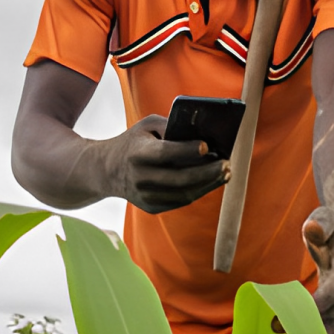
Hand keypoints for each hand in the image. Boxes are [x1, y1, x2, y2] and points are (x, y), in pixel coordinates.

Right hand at [102, 114, 230, 213]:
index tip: (207, 146)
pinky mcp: (151, 207)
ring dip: (209, 184)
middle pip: (180, 178)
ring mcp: (145, 196)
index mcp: (137, 154)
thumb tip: (200, 134)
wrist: (106, 171)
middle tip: (226, 163)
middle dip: (207, 172)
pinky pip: (181, 201)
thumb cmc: (133, 142)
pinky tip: (212, 181)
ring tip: (225, 173)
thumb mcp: (146, 126)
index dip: (186, 150)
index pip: (165, 153)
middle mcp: (140, 177)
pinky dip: (199, 191)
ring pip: (185, 194)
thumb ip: (170, 126)